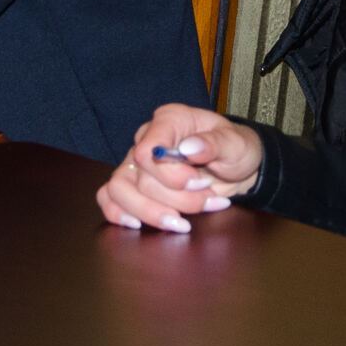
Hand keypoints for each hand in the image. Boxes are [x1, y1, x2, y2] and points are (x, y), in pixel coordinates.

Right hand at [95, 104, 262, 233]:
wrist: (237, 169)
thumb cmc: (235, 150)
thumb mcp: (236, 145)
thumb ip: (216, 144)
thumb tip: (190, 149)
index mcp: (170, 120)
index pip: (148, 150)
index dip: (170, 175)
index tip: (200, 184)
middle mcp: (147, 138)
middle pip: (140, 178)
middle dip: (176, 199)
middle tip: (206, 199)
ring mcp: (136, 162)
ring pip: (119, 190)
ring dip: (152, 213)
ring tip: (182, 223)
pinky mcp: (132, 183)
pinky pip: (108, 197)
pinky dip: (118, 214)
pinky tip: (137, 225)